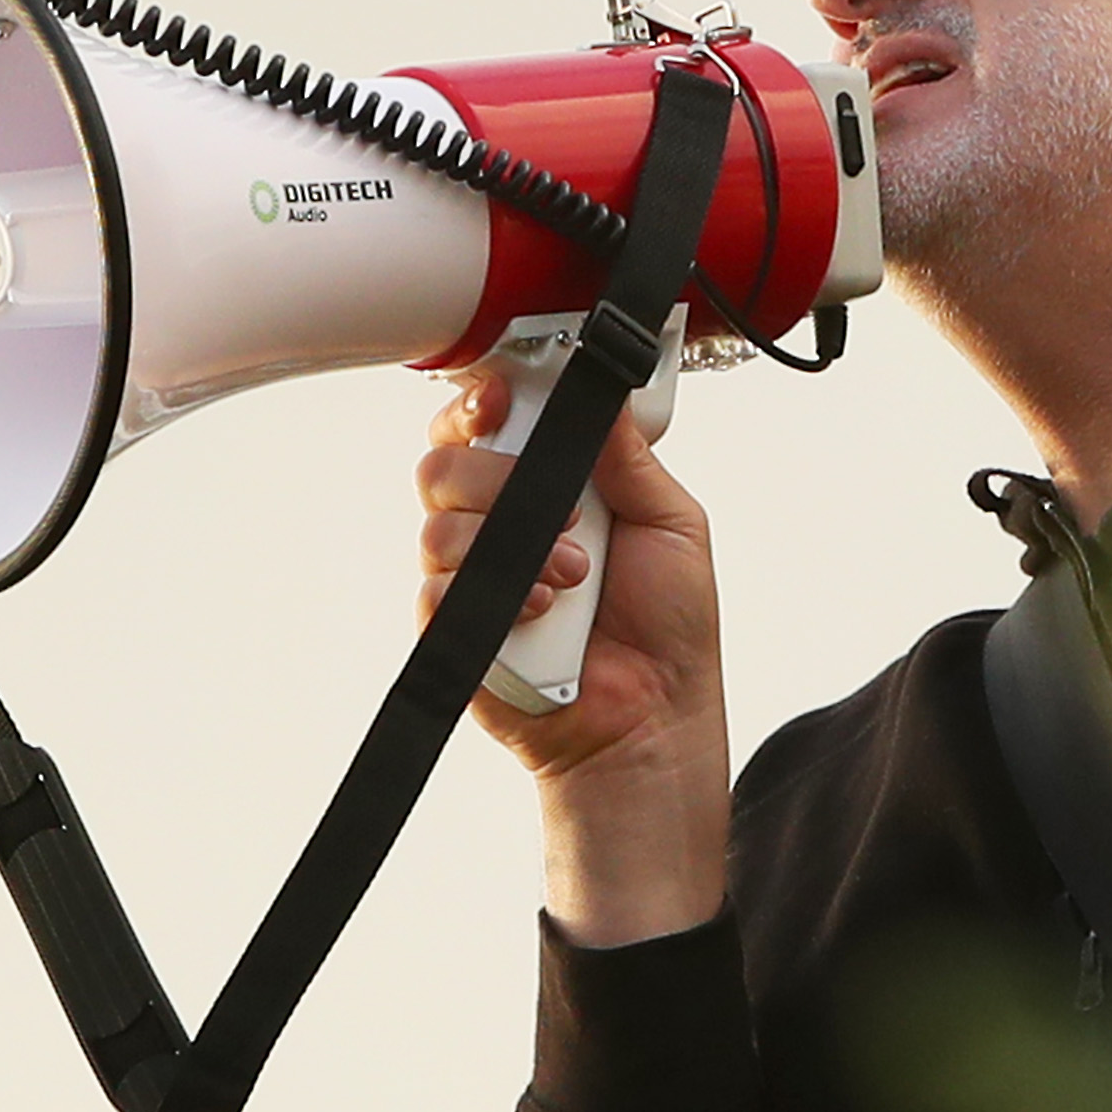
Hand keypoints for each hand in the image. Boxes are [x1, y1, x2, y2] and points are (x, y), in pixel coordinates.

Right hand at [418, 384, 727, 943]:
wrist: (656, 718)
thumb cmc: (668, 631)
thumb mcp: (674, 525)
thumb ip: (631, 459)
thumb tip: (603, 394)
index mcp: (548, 490)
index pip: (484, 426)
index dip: (479, 402)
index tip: (500, 395)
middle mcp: (500, 526)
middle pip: (442, 463)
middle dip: (496, 474)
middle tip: (566, 511)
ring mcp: (473, 579)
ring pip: (437, 524)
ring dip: (514, 542)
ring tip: (574, 577)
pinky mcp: (457, 631)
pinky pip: (440, 591)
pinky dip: (497, 594)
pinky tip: (543, 612)